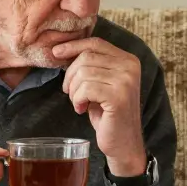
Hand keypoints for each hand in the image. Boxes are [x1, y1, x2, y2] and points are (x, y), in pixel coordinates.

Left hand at [52, 38, 145, 175]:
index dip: (73, 46)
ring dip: (74, 90)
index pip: (95, 43)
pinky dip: (78, 99)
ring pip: (83, 72)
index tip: (56, 53)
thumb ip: (91, 65)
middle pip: (86, 57)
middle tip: (71, 93)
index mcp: (128, 60)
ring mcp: (126, 81)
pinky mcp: (118, 96)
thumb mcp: (100, 83)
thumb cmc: (108, 113)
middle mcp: (130, 67)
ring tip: (79, 103)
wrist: (123, 143)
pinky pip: (85, 88)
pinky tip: (82, 109)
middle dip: (71, 75)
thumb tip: (61, 50)